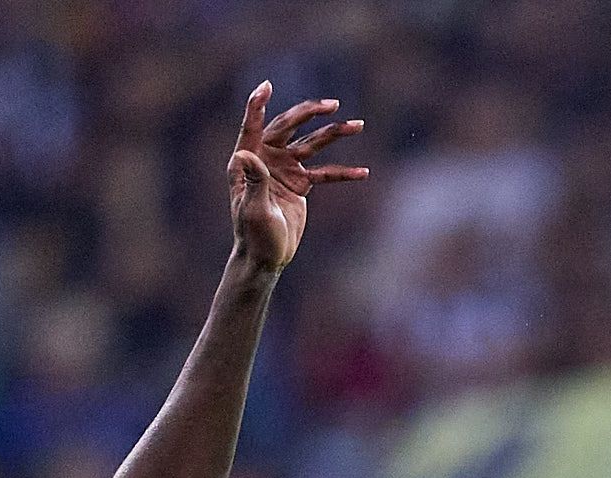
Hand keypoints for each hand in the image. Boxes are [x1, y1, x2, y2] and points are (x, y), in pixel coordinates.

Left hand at [225, 82, 368, 273]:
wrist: (265, 257)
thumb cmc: (253, 235)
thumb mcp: (253, 208)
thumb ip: (254, 180)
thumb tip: (246, 155)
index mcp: (247, 160)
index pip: (253, 126)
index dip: (259, 105)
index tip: (267, 86)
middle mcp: (266, 158)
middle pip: (289, 128)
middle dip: (311, 114)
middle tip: (333, 105)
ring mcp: (285, 169)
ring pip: (312, 145)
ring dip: (334, 135)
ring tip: (358, 125)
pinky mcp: (300, 184)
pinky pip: (325, 174)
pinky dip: (343, 173)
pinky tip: (363, 172)